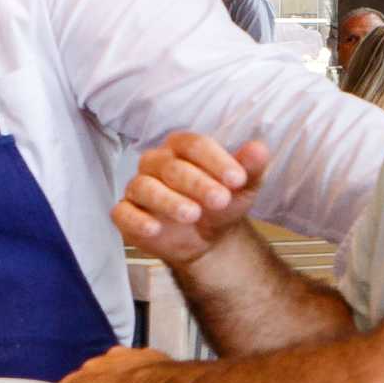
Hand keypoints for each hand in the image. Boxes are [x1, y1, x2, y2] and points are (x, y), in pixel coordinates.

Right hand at [114, 133, 269, 268]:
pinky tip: (154, 228)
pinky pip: (124, 213)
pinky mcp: (127, 212)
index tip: (237, 178)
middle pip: (173, 167)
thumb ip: (250, 167)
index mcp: (183, 147)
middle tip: (220, 200)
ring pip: (145, 187)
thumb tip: (260, 149)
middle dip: (198, 183)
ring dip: (169, 201)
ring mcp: (139, 186)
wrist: (208, 238)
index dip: (216, 160)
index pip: (194, 144)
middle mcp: (156, 162)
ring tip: (193, 214)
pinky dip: (137, 220)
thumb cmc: (222, 202)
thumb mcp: (243, 186)